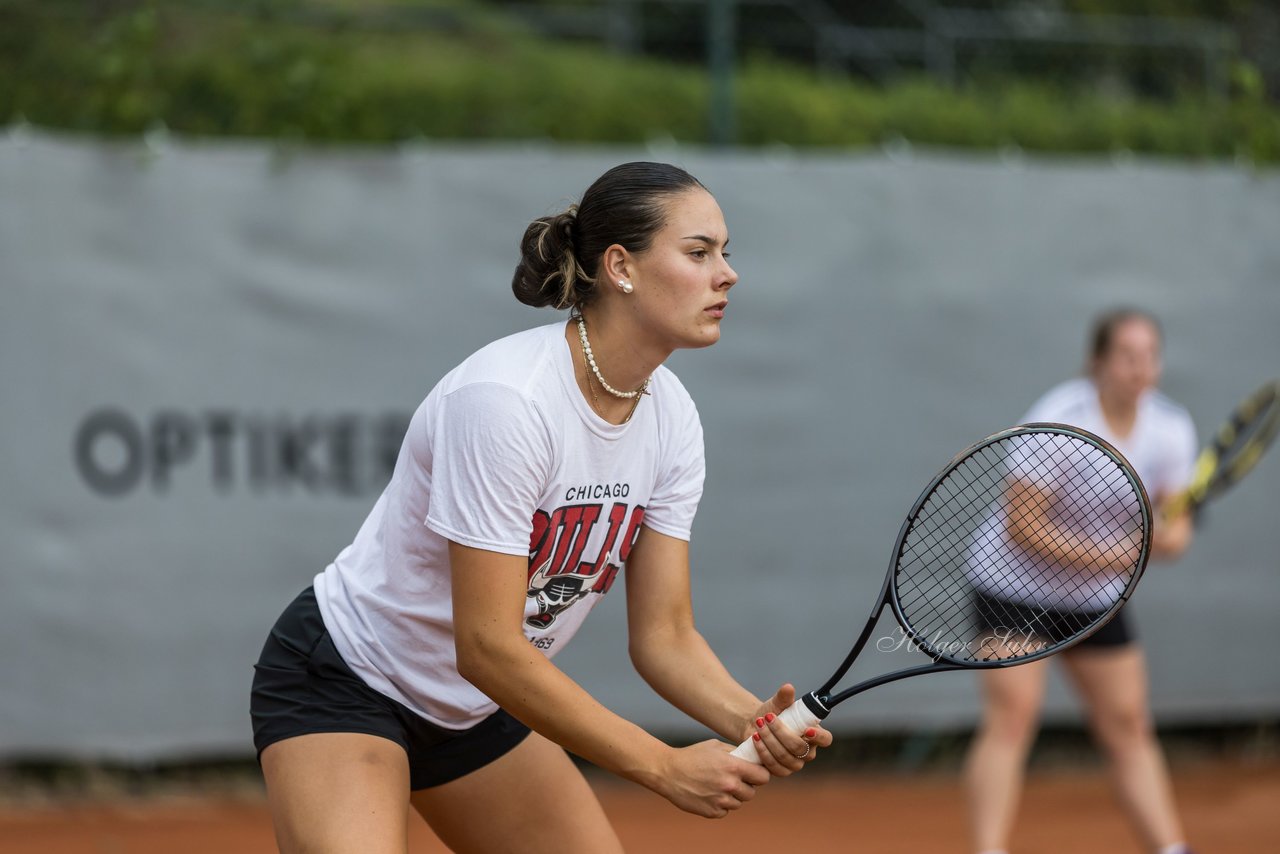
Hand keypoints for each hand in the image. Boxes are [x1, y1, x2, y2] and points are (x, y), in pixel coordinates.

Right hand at [654, 740, 771, 817]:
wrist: (668, 771)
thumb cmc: (691, 756)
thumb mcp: (715, 746)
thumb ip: (735, 752)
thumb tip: (752, 757)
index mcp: (733, 766)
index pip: (763, 777)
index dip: (759, 775)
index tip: (754, 774)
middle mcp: (729, 785)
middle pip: (752, 793)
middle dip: (745, 786)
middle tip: (734, 780)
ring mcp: (720, 800)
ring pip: (738, 803)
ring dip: (732, 796)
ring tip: (717, 786)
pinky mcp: (711, 812)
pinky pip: (725, 811)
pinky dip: (720, 805)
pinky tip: (709, 794)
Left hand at [741, 683, 832, 775]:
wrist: (755, 726)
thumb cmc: (772, 714)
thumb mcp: (777, 704)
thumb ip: (784, 697)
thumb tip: (788, 688)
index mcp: (814, 734)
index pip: (826, 739)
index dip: (819, 737)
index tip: (807, 730)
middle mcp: (807, 752)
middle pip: (799, 748)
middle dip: (781, 733)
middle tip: (767, 718)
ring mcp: (794, 764)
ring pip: (785, 757)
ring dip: (769, 740)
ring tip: (758, 725)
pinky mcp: (780, 771)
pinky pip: (774, 766)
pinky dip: (763, 751)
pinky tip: (755, 739)